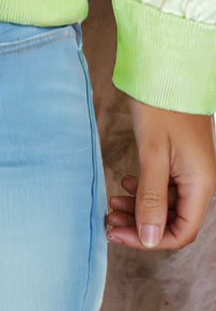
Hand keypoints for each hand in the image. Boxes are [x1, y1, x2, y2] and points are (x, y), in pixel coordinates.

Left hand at [105, 98, 215, 249]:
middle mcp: (200, 181)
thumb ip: (150, 197)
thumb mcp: (152, 153)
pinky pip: (163, 186)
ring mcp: (190, 170)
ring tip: (112, 203)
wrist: (165, 70)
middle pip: (172, 220)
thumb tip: (148, 239)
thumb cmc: (161, 106)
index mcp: (201, 184)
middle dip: (140, 225)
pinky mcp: (178, 159)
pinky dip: (144, 191)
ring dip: (139, 208)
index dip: (150, 239)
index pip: (181, 231)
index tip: (119, 234)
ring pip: (165, 204)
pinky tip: (126, 183)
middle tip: (109, 222)